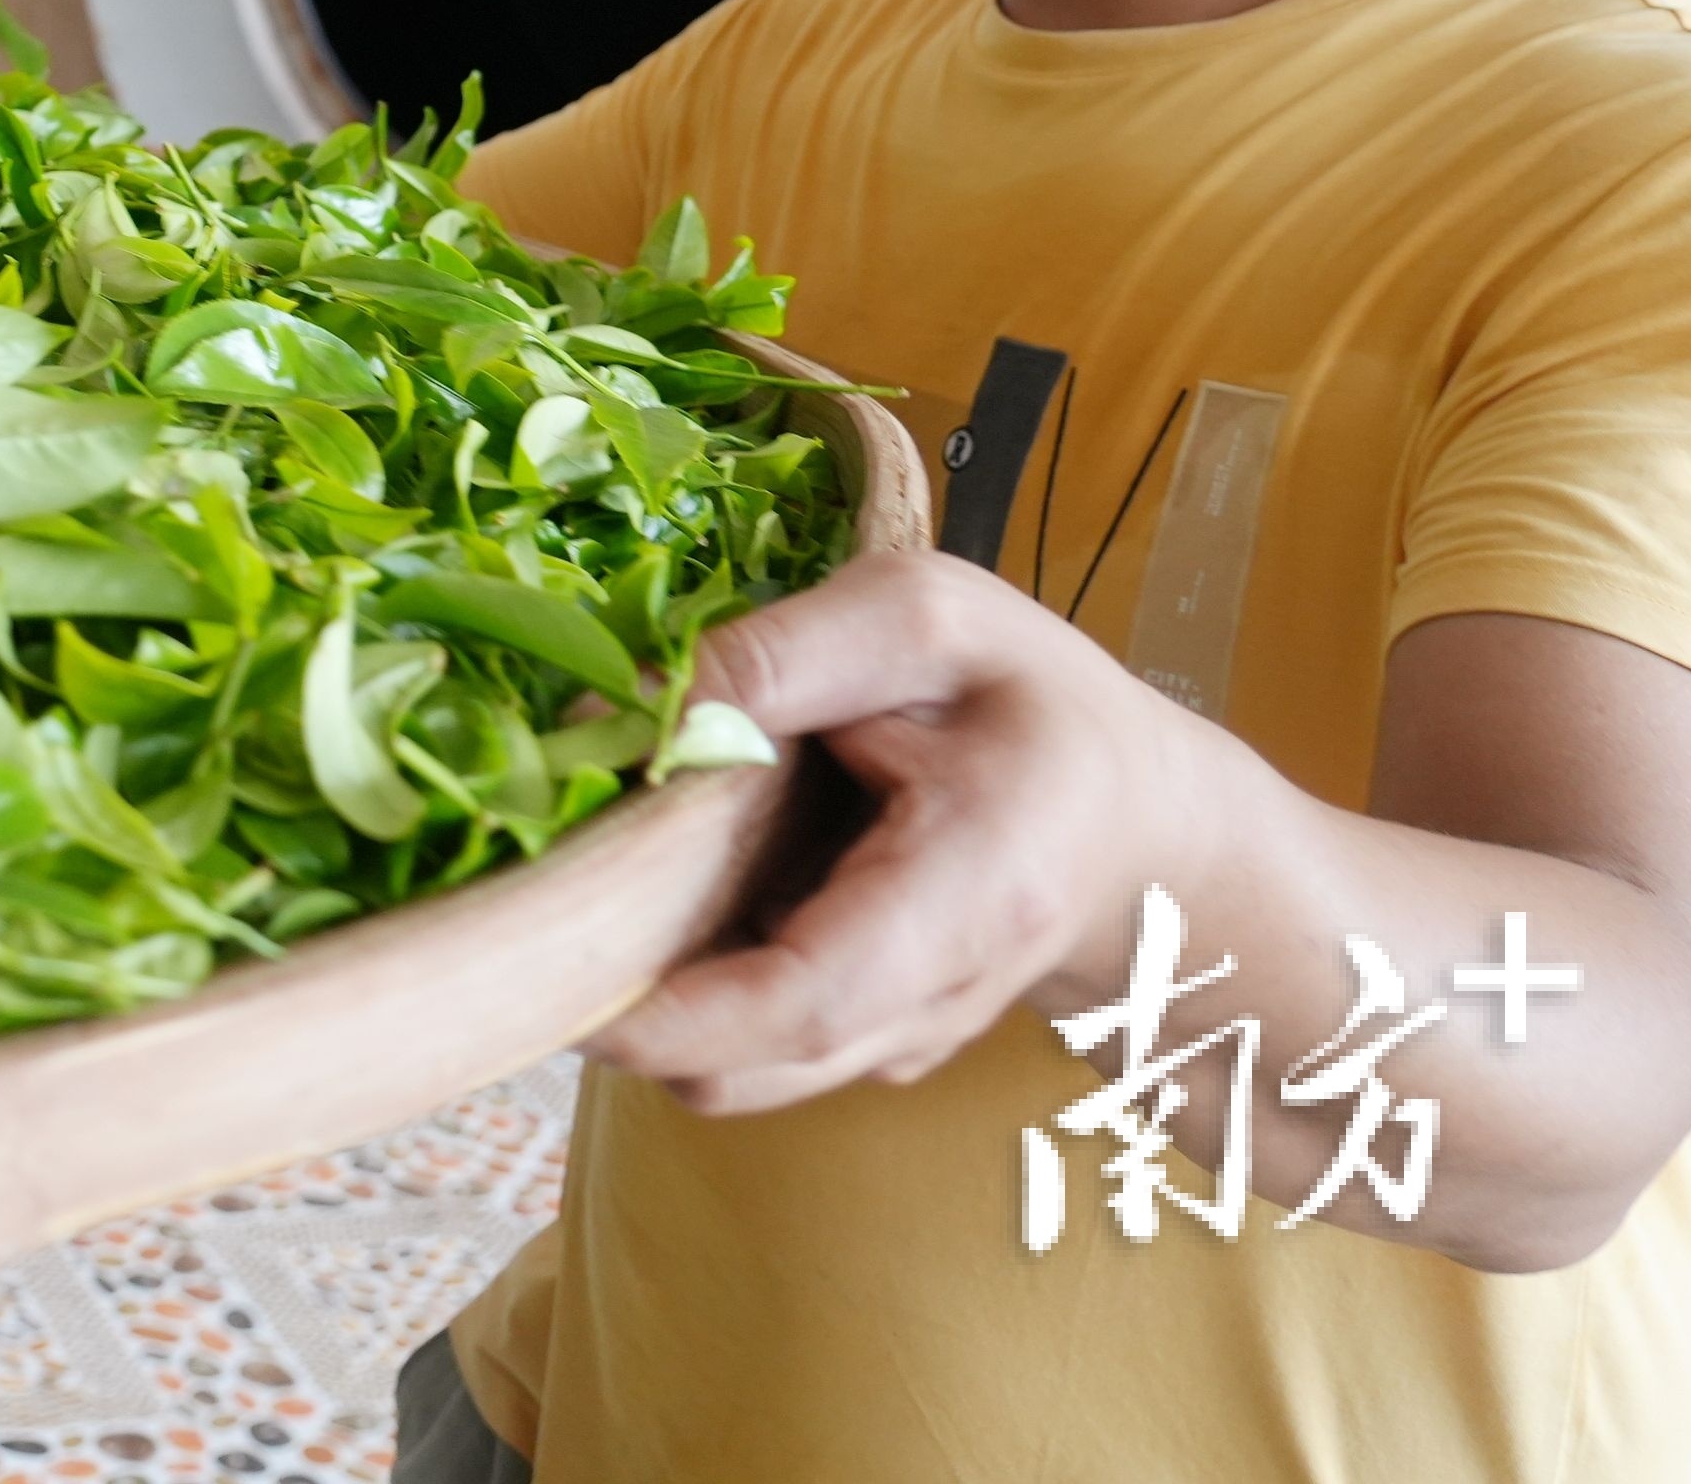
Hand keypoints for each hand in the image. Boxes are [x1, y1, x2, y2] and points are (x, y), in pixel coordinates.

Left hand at [587, 552, 1219, 1113]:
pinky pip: (748, 1046)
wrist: (1135, 820)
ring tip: (635, 867)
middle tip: (555, 890)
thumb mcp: (921, 620)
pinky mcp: (864, 1046)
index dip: (674, 1012)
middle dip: (623, 1000)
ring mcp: (896, 1042)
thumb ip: (776, 660)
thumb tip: (622, 718)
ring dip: (654, 991)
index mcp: (967, 892)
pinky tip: (699, 886)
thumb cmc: (1031, 702)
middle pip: (744, 1065)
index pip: (807, 998)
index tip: (565, 984)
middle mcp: (929, 1004)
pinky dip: (694, 985)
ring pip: (730, 1070)